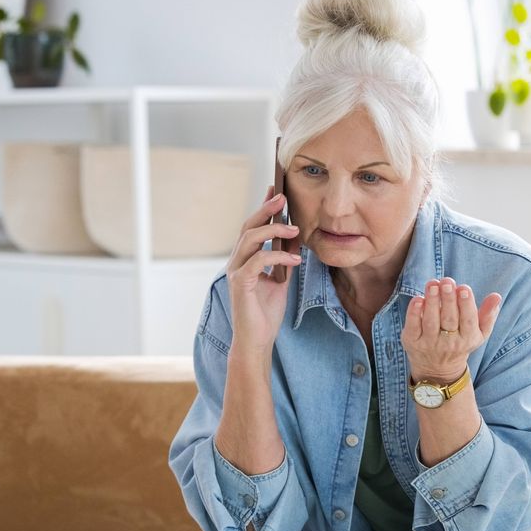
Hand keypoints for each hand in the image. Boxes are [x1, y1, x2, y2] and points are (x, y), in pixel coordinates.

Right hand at [225, 185, 301, 355]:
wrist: (257, 340)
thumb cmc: (266, 313)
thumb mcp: (280, 280)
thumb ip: (283, 260)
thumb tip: (294, 239)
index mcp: (245, 260)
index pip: (252, 227)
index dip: (263, 208)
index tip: (276, 190)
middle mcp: (236, 262)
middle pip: (248, 227)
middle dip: (265, 210)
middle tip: (282, 196)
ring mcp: (236, 272)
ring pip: (250, 240)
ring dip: (273, 230)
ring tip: (294, 228)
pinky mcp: (240, 284)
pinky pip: (258, 261)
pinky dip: (277, 256)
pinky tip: (295, 258)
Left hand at [401, 277, 501, 380]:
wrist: (437, 369)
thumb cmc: (460, 342)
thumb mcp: (479, 333)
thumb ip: (488, 314)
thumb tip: (497, 296)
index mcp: (468, 338)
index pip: (468, 320)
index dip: (466, 304)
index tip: (464, 287)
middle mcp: (449, 343)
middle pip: (449, 319)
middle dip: (448, 299)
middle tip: (447, 281)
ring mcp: (429, 343)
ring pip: (431, 321)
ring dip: (432, 302)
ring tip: (433, 284)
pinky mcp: (412, 342)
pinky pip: (413, 326)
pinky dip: (414, 313)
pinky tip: (418, 299)